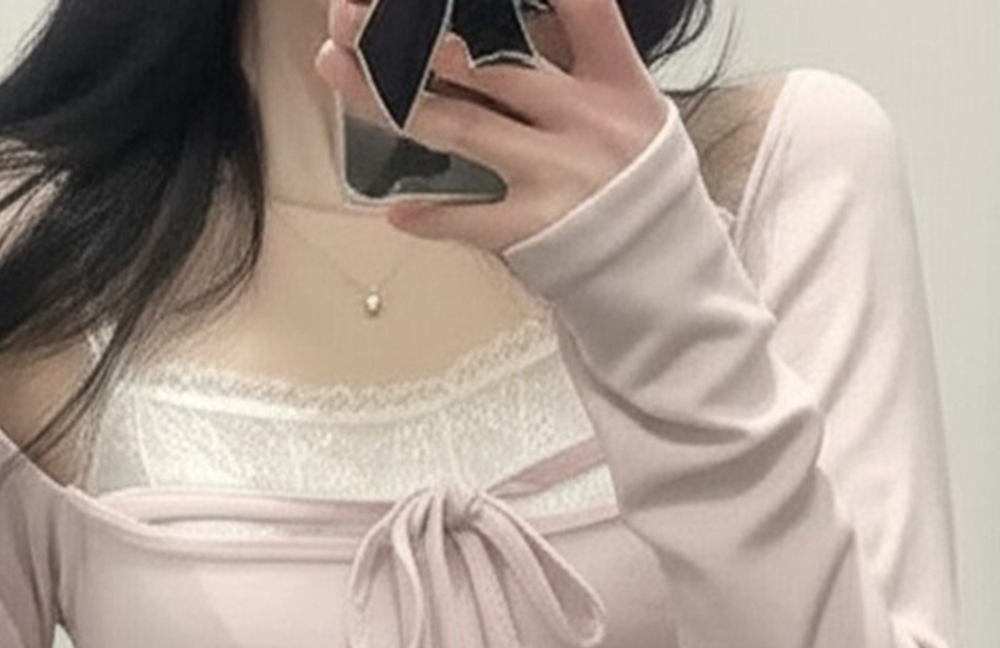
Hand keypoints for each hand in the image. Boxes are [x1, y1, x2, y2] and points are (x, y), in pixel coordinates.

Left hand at [314, 0, 669, 253]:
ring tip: (337, 70)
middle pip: (488, 63)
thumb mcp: (631, 106)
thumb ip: (580, 56)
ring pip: (462, 126)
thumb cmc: (634, 181)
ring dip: (391, 99)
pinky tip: (395, 208)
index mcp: (613, 80)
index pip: (582, 4)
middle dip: (416, 35)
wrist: (661, 268)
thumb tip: (506, 21)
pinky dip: (432, 217)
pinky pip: (471, 220)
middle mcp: (582, 119)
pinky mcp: (536, 230)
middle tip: (355, 15)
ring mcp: (555, 175)